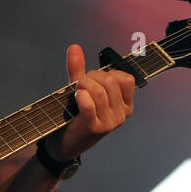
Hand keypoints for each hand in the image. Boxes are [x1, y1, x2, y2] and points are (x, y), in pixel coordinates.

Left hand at [47, 44, 135, 159]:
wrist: (64, 144)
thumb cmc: (76, 116)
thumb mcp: (82, 90)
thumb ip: (79, 69)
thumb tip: (74, 47)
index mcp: (126, 105)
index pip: (127, 78)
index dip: (108, 73)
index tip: (95, 80)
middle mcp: (122, 114)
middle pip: (111, 81)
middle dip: (91, 76)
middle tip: (81, 85)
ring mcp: (110, 122)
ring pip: (99, 90)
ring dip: (83, 85)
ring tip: (77, 91)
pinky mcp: (95, 128)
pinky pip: (89, 103)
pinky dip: (80, 96)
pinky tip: (76, 98)